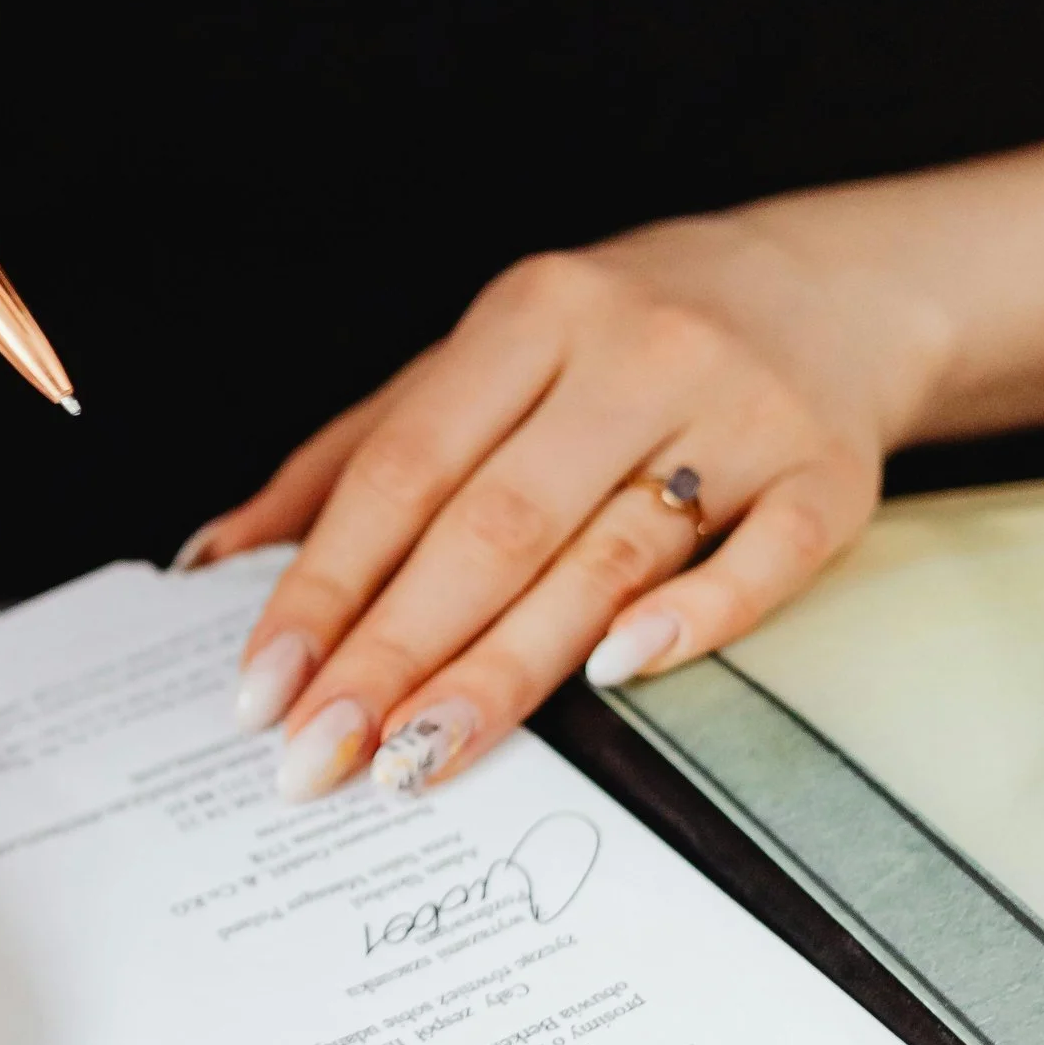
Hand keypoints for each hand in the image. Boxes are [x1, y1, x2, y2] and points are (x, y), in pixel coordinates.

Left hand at [190, 202, 949, 799]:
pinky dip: (691, 620)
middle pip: (493, 526)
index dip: (325, 585)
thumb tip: (211, 560)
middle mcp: (635, 352)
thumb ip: (347, 457)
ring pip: (605, 557)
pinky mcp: (830, 473)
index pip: (404, 469)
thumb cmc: (617, 344)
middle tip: (320, 757)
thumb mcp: (479, 360)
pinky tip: (614, 676)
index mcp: (531, 314)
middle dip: (392, 652)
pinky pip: (762, 561)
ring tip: (418, 757)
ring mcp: (740, 411)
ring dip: (503, 669)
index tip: (264, 689)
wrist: (832, 287)